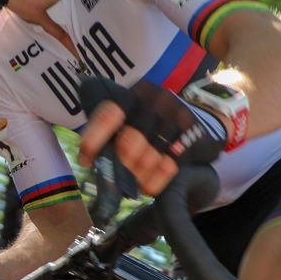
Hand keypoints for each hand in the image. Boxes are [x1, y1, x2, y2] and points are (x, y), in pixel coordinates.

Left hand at [77, 78, 225, 196]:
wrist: (195, 115)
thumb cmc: (148, 119)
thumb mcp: (127, 113)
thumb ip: (106, 128)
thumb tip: (86, 160)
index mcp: (135, 91)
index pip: (108, 115)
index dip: (94, 140)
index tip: (85, 161)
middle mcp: (157, 99)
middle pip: (130, 141)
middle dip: (118, 164)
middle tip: (113, 179)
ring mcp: (177, 116)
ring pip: (149, 157)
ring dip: (136, 177)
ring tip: (131, 186)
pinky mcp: (193, 134)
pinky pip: (170, 165)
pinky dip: (155, 181)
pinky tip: (147, 188)